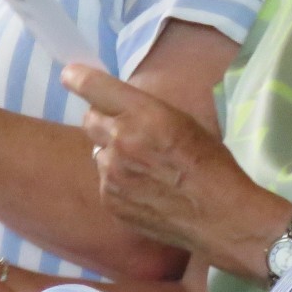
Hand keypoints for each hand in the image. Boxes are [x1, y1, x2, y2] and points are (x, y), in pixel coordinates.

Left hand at [65, 63, 289, 274]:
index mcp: (144, 114)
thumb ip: (147, 112)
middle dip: (104, 121)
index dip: (79, 78)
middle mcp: (121, 140)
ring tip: (143, 168)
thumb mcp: (185, 122)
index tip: (70, 75)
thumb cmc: (212, 164)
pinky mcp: (110, 201)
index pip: (96, 88)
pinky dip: (118, 182)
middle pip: (90, 120)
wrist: (220, 217)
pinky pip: (104, 182)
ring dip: (112, 154)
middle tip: (127, 130)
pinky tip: (145, 189)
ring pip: (98, 153)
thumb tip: (121, 107)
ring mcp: (111, 174)